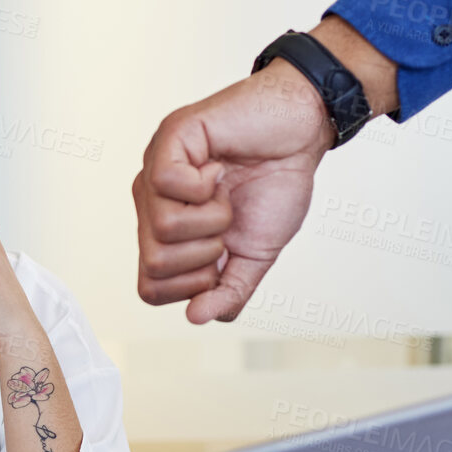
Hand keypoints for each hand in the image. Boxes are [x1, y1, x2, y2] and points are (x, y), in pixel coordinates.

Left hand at [133, 16, 398, 322]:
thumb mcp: (256, 254)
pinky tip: (216, 170)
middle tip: (226, 223)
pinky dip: (203, 187)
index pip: (150, 288)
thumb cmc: (276, 185)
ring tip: (225, 195)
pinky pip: (166, 183)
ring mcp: (155, 172)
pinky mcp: (168, 140)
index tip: (222, 258)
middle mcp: (151, 205)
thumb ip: (229, 291)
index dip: (191, 288)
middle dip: (204, 256)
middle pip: (153, 266)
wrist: (302, 133)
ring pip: (162, 229)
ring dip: (211, 220)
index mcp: (166, 234)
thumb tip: (196, 318)